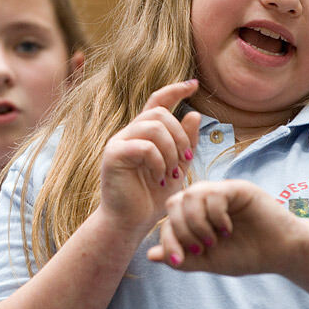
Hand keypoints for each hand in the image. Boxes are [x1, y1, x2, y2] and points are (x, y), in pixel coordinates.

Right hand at [97, 79, 200, 239]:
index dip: (176, 89)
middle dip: (180, 135)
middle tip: (186, 162)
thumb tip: (195, 114)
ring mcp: (119, 142)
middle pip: (160, 113)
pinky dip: (159, 162)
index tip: (194, 84)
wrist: (130, 223)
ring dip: (172, 150)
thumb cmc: (152, 198)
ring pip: (154, 127)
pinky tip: (160, 179)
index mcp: (144, 133)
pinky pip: (144, 146)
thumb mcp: (177, 168)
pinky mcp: (113, 155)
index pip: (158, 101)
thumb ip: (185, 143)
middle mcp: (129, 133)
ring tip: (173, 173)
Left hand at [146, 179, 308, 273]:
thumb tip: (150, 256)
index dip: (167, 240)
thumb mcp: (209, 262)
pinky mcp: (237, 188)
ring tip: (213, 240)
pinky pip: (213, 193)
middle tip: (200, 249)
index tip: (177, 260)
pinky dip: (215, 214)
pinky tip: (227, 229)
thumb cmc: (246, 255)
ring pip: (190, 195)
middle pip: (174, 203)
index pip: (168, 219)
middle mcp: (204, 200)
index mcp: (194, 215)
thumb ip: (182, 258)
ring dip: (197, 223)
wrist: (281, 253)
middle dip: (181, 230)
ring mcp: (220, 191)